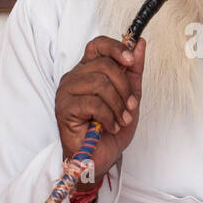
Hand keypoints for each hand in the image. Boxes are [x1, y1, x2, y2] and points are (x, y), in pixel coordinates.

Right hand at [54, 36, 145, 178]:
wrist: (101, 159)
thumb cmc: (111, 129)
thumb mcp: (131, 97)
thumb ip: (134, 71)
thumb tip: (139, 43)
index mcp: (88, 71)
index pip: (98, 45)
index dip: (116, 48)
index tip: (131, 60)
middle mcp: (74, 77)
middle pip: (104, 65)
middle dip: (124, 88)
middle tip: (129, 107)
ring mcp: (66, 92)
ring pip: (100, 83)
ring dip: (118, 105)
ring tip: (120, 120)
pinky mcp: (64, 109)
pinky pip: (93, 103)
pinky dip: (108, 117)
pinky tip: (109, 126)